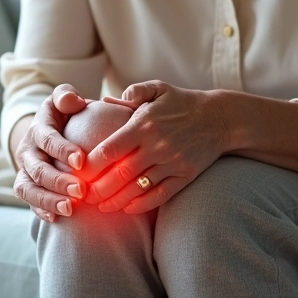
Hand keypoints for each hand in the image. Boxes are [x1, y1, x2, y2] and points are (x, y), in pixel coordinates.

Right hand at [13, 84, 88, 222]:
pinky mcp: (27, 186)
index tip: (81, 161)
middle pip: (37, 168)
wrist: (49, 132)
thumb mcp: (64, 99)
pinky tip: (57, 219)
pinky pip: (29, 201)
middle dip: (58, 181)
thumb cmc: (65, 114)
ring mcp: (25, 170)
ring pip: (29, 188)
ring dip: (49, 200)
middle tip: (81, 191)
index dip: (62, 150)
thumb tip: (71, 99)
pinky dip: (41, 210)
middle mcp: (27, 150)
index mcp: (38, 128)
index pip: (47, 138)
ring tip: (70, 210)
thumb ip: (66, 95)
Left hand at [85, 81, 230, 213]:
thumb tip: (106, 101)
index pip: (111, 148)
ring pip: (138, 188)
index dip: (91, 163)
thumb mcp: (158, 88)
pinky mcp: (185, 175)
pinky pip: (160, 195)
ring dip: (116, 200)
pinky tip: (127, 209)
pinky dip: (142, 204)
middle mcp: (157, 145)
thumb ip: (133, 92)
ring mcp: (172, 162)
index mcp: (144, 124)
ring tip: (99, 206)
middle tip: (82, 196)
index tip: (76, 172)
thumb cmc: (182, 102)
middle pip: (121, 173)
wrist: (221, 118)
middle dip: (98, 188)